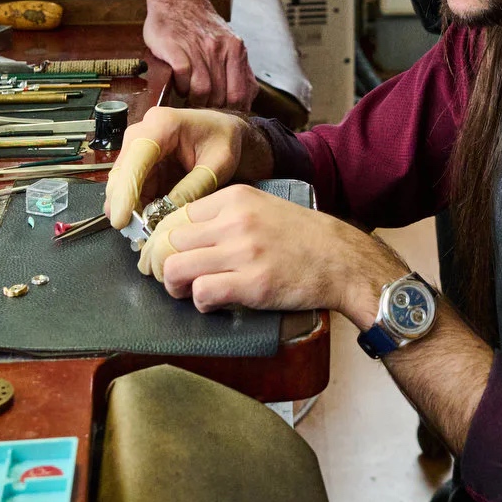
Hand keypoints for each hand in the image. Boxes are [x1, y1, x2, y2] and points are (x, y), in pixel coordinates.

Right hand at [105, 107, 255, 242]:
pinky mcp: (142, 164)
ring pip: (123, 184)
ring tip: (144, 233)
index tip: (121, 219)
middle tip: (136, 235)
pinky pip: (132, 189)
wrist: (226, 131)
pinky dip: (138, 207)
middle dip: (124, 205)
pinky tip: (148, 222)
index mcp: (163, 124)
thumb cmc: (224, 139)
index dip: (125, 192)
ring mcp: (140, 149)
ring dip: (130, 209)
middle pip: (122, 173)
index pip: (135, 159)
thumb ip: (194, 188)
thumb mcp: (218, 164)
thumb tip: (169, 214)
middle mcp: (143, 133)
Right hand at [143, 0, 256, 108]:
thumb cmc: (203, 28)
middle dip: (212, 108)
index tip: (222, 117)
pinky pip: (184, 76)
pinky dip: (182, 87)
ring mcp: (198, 48)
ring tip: (190, 99)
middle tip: (202, 111)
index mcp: (236, 50)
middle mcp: (220, 48)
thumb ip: (241, 70)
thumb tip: (248, 99)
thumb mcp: (230, 44)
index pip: (240, 95)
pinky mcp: (175, 48)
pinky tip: (180, 85)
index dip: (231, 112)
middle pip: (220, 96)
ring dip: (195, 101)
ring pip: (202, 90)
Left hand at [149, 184, 398, 324]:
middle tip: (168, 278)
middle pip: (167, 241)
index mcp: (235, 198)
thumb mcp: (261, 208)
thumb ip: (224, 216)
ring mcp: (244, 252)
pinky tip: (213, 302)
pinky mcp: (253, 284)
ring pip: (175, 267)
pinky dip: (201, 302)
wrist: (342, 260)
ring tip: (187, 291)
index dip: (159, 239)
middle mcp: (235, 221)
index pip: (173, 215)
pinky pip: (202, 293)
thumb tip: (180, 234)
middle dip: (159, 264)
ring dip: (174, 285)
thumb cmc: (302, 238)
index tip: (158, 254)